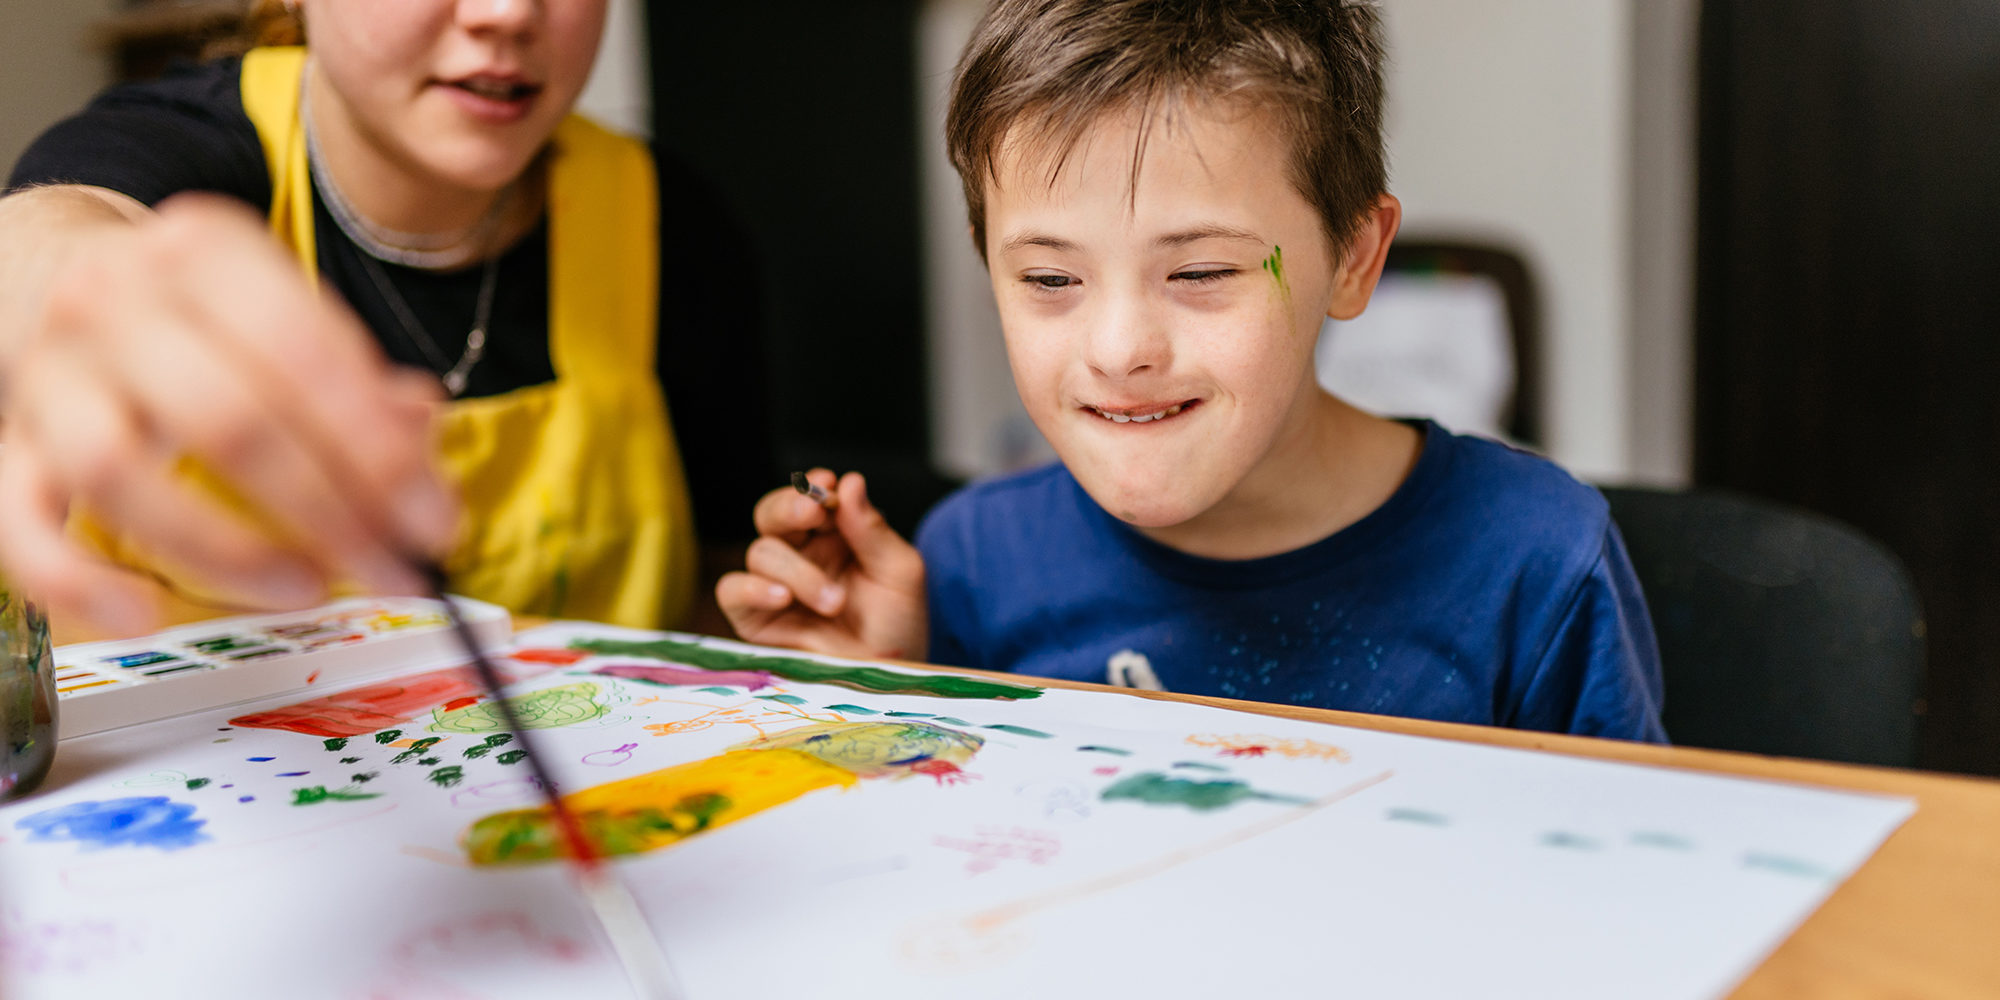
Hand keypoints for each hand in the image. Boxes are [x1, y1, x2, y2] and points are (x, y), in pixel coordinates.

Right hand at [0, 192, 458, 634]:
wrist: (53, 266)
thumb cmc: (196, 307)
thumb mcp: (279, 304)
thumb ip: (355, 374)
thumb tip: (418, 432)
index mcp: (203, 251)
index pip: (303, 352)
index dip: (377, 447)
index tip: (433, 517)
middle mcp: (114, 301)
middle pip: (227, 418)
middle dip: (327, 508)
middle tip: (391, 566)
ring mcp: (49, 373)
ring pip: (118, 472)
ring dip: (224, 550)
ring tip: (306, 587)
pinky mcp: (8, 442)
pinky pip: (22, 523)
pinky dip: (79, 581)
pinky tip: (146, 613)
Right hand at [716, 469, 926, 659]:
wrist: (888, 678)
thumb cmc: (897, 625)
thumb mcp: (899, 573)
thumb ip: (872, 529)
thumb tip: (849, 481)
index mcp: (834, 535)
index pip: (810, 497)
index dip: (812, 487)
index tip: (827, 486)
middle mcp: (800, 554)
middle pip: (772, 513)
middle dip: (789, 507)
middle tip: (813, 514)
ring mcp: (775, 585)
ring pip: (762, 552)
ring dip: (798, 571)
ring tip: (835, 602)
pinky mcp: (755, 618)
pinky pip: (732, 590)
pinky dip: (751, 587)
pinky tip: (782, 597)